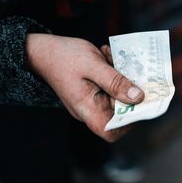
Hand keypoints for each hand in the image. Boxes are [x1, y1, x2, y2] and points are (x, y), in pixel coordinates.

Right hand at [26, 33, 143, 141]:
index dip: (129, 122)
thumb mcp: (94, 66)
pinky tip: (106, 57)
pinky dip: (113, 72)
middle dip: (129, 90)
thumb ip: (116, 82)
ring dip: (121, 76)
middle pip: (119, 112)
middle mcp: (90, 109)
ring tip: (110, 58)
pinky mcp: (93, 90)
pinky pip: (110, 86)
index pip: (111, 132)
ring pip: (117, 96)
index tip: (140, 101)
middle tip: (129, 69)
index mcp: (87, 109)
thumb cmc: (64, 57)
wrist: (41, 50)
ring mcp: (91, 100)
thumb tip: (139, 97)